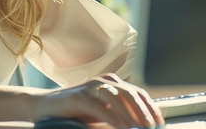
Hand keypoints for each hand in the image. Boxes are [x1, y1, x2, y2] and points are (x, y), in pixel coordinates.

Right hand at [33, 74, 164, 128]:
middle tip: (153, 127)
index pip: (137, 92)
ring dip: (131, 115)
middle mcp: (102, 81)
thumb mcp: (102, 111)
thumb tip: (142, 124)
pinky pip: (101, 108)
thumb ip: (119, 113)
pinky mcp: (78, 97)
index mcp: (110, 83)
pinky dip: (115, 119)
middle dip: (144, 111)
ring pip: (117, 98)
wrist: (45, 106)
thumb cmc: (76, 111)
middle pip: (130, 93)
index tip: (160, 122)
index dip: (150, 107)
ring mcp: (90, 87)